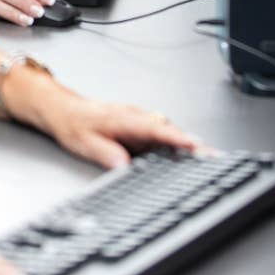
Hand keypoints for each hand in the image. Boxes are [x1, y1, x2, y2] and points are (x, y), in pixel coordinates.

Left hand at [15, 80, 196, 167]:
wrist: (62, 109)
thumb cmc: (72, 123)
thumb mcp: (83, 142)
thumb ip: (105, 152)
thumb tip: (123, 165)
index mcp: (123, 119)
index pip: (155, 128)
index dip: (175, 138)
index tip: (193, 145)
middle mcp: (133, 117)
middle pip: (167, 130)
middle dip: (190, 143)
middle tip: (212, 157)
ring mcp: (136, 120)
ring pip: (165, 130)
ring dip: (184, 143)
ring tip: (205, 158)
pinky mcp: (136, 126)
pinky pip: (158, 133)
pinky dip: (172, 143)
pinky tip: (182, 154)